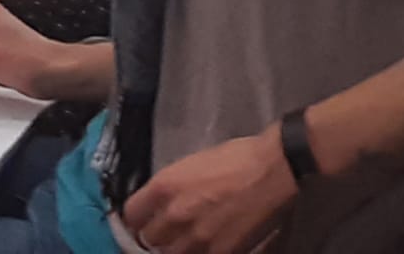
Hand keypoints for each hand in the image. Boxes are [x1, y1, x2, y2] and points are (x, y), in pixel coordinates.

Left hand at [123, 130, 297, 253]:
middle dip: (154, 235)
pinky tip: (205, 247)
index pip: (131, 214)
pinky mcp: (221, 253)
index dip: (135, 218)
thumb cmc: (234, 159)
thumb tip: (159, 205)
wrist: (273, 171)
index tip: (142, 219)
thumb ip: (170, 189)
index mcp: (164, 187)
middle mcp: (175, 215)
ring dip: (173, 248)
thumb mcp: (189, 166)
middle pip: (148, 239)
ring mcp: (198, 238)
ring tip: (184, 241)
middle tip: (164, 232)